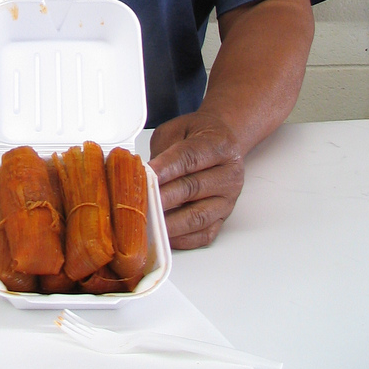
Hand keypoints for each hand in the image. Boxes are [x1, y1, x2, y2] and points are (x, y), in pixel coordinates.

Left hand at [148, 111, 244, 249]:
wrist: (223, 142)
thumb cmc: (198, 136)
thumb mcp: (177, 130)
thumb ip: (162, 151)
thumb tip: (142, 174)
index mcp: (218, 146)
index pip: (189, 158)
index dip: (165, 169)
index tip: (146, 176)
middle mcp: (228, 174)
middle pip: (192, 189)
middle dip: (163, 198)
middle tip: (140, 203)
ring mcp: (227, 200)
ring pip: (198, 217)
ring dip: (170, 223)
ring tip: (148, 222)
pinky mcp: (223, 219)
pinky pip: (203, 235)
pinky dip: (182, 239)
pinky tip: (164, 236)